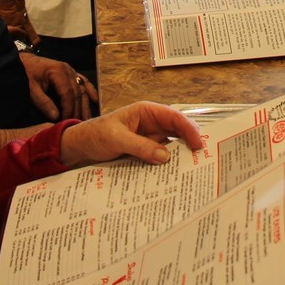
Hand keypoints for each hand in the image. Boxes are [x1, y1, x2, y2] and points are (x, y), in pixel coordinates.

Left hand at [18, 52, 97, 120]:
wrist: (24, 60)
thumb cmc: (26, 73)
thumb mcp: (31, 89)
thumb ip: (43, 102)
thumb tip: (56, 117)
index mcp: (58, 72)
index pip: (68, 94)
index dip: (69, 109)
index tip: (66, 121)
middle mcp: (68, 70)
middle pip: (78, 93)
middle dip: (78, 110)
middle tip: (78, 124)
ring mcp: (71, 71)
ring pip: (83, 89)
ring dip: (86, 104)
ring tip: (88, 118)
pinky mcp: (71, 73)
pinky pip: (84, 82)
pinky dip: (90, 91)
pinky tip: (95, 100)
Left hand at [57, 102, 205, 167]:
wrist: (81, 146)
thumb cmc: (96, 134)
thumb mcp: (116, 139)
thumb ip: (140, 146)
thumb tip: (165, 156)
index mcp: (147, 111)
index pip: (174, 117)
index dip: (188, 128)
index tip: (197, 143)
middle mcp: (152, 123)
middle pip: (178, 130)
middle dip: (190, 141)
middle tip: (202, 157)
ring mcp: (150, 137)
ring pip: (173, 144)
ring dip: (182, 154)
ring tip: (194, 167)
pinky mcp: (147, 150)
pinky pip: (162, 155)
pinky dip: (170, 162)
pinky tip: (176, 172)